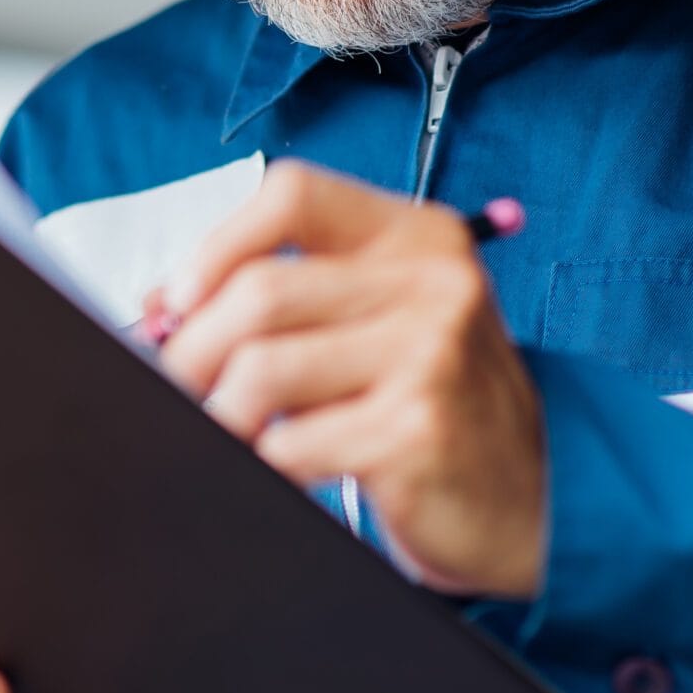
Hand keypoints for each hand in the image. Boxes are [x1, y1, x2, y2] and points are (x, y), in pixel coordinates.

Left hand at [153, 161, 544, 598]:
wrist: (531, 498)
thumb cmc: (431, 402)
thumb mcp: (378, 322)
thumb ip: (288, 297)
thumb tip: (161, 309)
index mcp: (415, 236)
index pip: (293, 194)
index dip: (217, 243)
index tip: (178, 299)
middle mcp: (432, 282)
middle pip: (260, 291)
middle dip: (191, 349)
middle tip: (176, 387)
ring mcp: (431, 355)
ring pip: (262, 369)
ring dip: (219, 413)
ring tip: (224, 432)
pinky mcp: (418, 430)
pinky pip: (291, 445)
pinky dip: (260, 464)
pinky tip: (273, 470)